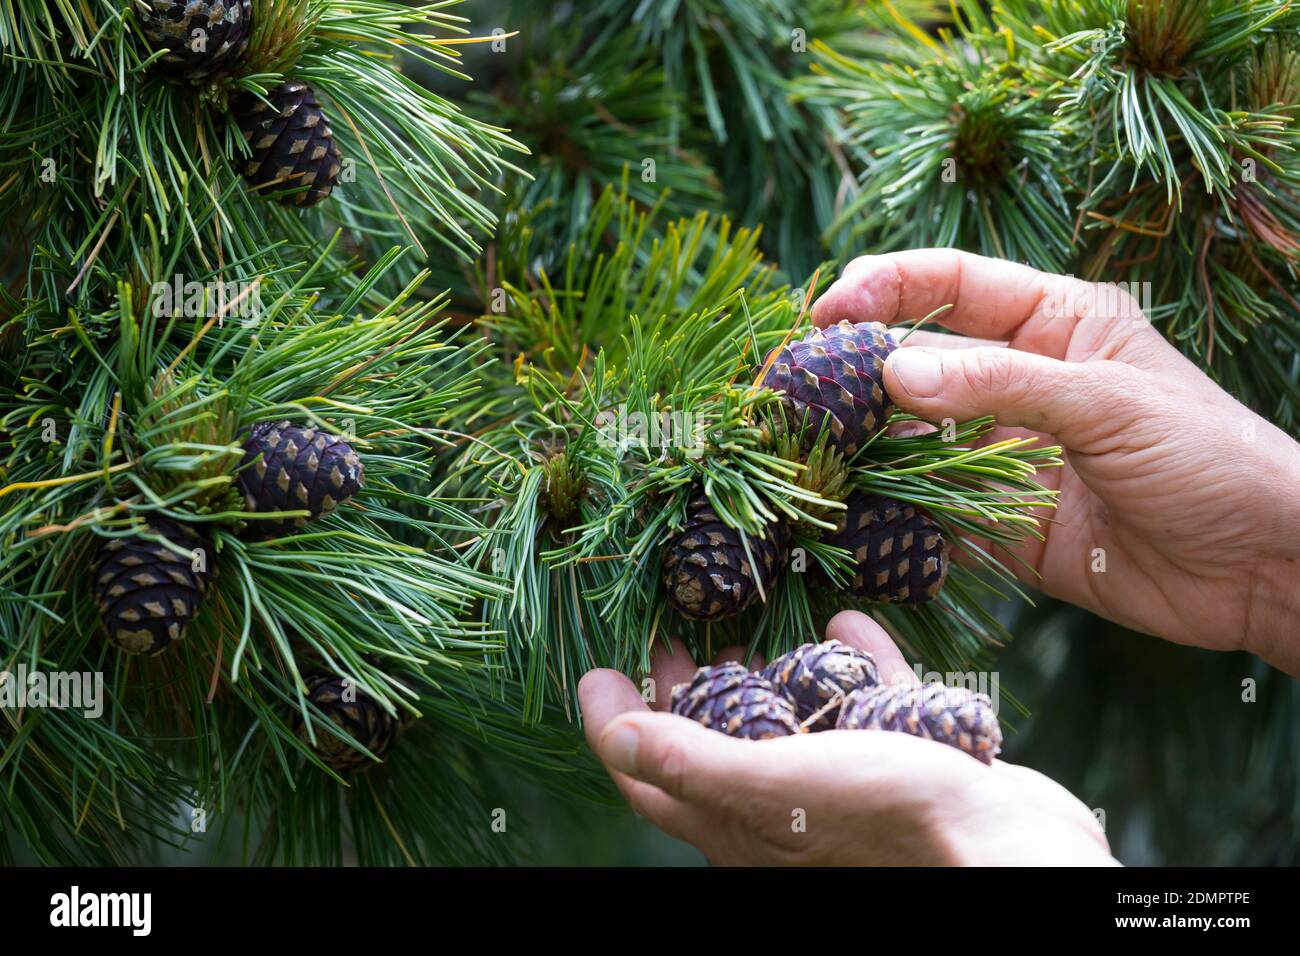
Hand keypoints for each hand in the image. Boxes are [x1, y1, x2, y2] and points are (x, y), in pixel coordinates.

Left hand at [579, 611, 1114, 865]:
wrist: (1012, 848)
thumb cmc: (891, 818)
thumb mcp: (777, 784)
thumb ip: (694, 760)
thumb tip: (610, 735)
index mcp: (741, 824)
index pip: (653, 776)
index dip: (616, 725)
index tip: (597, 668)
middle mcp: (787, 808)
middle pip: (715, 748)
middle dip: (684, 696)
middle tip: (668, 641)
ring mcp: (849, 785)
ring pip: (791, 729)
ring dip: (765, 680)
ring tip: (741, 633)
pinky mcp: (908, 761)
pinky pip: (871, 706)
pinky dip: (856, 665)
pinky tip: (848, 624)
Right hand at [813, 250, 1299, 674]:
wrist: (1262, 569)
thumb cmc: (1210, 459)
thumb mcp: (1108, 403)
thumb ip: (1001, 385)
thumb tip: (893, 372)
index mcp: (1055, 323)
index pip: (952, 284)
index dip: (884, 287)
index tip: (825, 311)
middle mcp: (1019, 381)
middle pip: (916, 359)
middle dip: (852, 369)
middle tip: (789, 385)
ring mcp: (1005, 453)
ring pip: (911, 436)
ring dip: (860, 442)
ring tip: (805, 448)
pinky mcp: (1000, 523)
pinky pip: (928, 510)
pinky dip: (888, 513)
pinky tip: (850, 512)